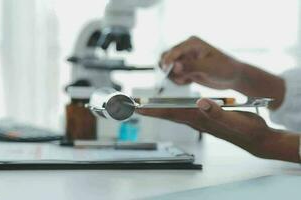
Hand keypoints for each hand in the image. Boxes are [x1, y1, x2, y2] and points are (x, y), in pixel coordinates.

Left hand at [137, 98, 299, 162]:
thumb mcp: (236, 119)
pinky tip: (170, 109)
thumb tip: (201, 102)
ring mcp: (200, 121)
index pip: (171, 113)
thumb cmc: (248, 129)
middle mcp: (196, 121)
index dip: (154, 110)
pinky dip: (172, 111)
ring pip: (174, 115)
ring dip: (158, 111)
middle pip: (168, 115)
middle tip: (132, 106)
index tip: (137, 107)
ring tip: (145, 106)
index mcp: (200, 118)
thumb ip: (218, 112)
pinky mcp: (205, 120)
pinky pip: (183, 115)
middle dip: (150, 110)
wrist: (257, 139)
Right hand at [161, 36, 284, 109]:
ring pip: (169, 68)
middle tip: (181, 78)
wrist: (234, 77)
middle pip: (166, 58)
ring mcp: (185, 59)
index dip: (168, 61)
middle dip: (170, 70)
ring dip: (174, 77)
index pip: (174, 51)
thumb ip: (191, 66)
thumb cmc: (225, 68)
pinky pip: (174, 76)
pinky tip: (189, 81)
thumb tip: (174, 66)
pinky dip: (178, 81)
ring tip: (187, 80)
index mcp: (192, 43)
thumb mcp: (209, 67)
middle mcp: (186, 49)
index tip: (166, 71)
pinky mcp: (185, 69)